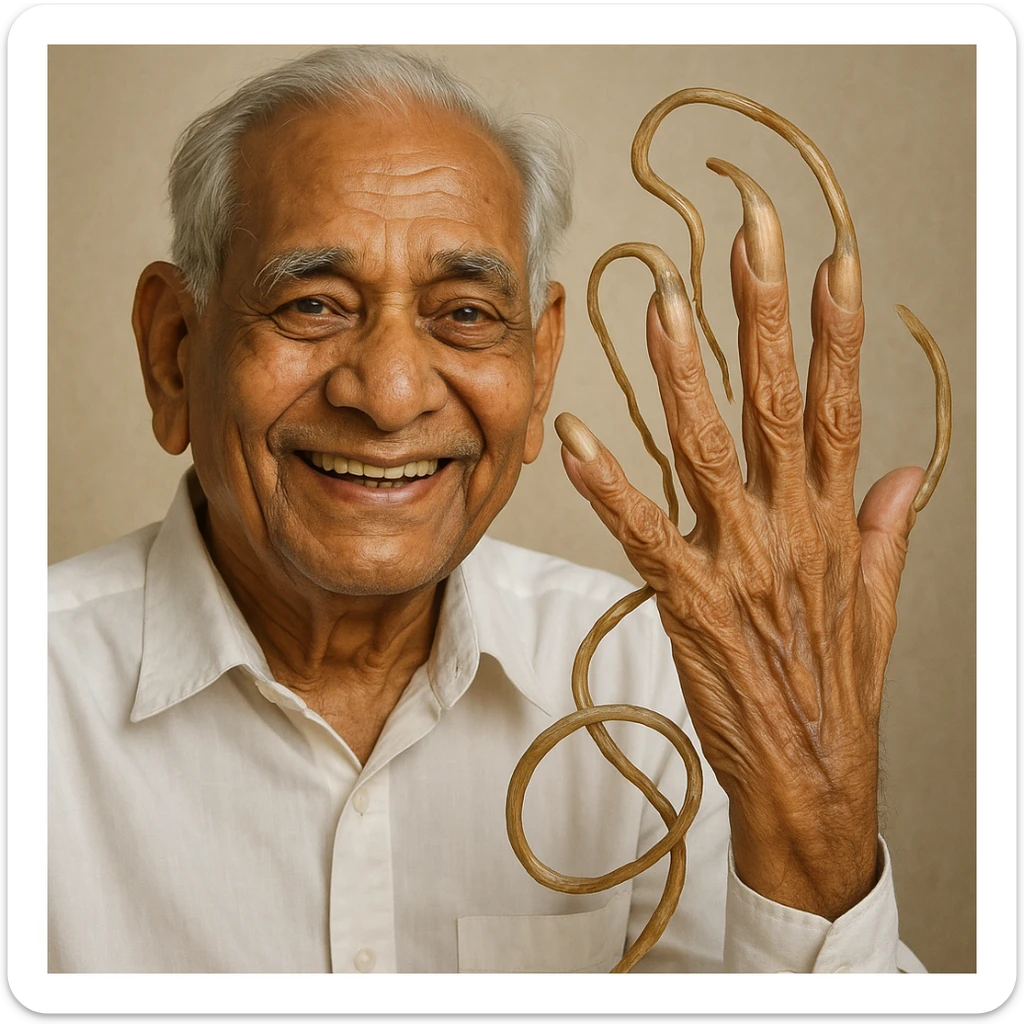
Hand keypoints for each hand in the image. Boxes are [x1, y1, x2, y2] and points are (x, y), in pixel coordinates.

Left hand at [556, 169, 923, 920]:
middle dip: (762, 312)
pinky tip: (574, 439)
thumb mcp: (874, 605)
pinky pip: (646, 533)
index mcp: (833, 520)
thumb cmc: (834, 689)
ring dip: (683, 375)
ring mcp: (742, 562)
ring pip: (709, 450)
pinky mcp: (692, 602)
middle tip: (749, 234)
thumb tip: (902, 472)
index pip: (838, 406)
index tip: (833, 260)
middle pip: (776, 403)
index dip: (837, 332)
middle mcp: (790, 527)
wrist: (812, 778)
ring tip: (661, 302)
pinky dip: (609, 486)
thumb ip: (883, 531)